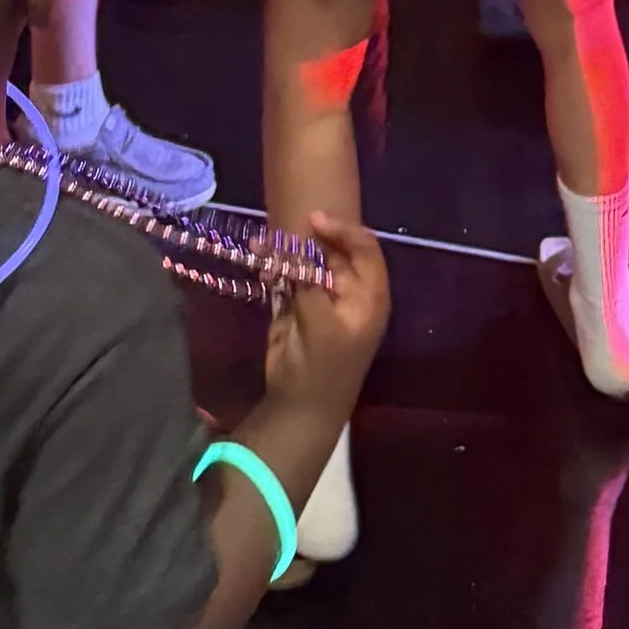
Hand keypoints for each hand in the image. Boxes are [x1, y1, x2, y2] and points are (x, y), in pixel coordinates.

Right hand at [264, 213, 389, 411]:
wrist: (298, 409)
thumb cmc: (320, 370)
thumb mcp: (320, 325)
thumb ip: (310, 283)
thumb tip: (297, 251)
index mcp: (368, 297)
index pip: (365, 249)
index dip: (343, 230)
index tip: (314, 219)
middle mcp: (350, 293)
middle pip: (335, 252)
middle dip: (310, 239)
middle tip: (284, 227)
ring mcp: (324, 300)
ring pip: (310, 263)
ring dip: (288, 252)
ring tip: (263, 243)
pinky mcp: (300, 308)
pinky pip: (291, 278)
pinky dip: (277, 267)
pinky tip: (260, 259)